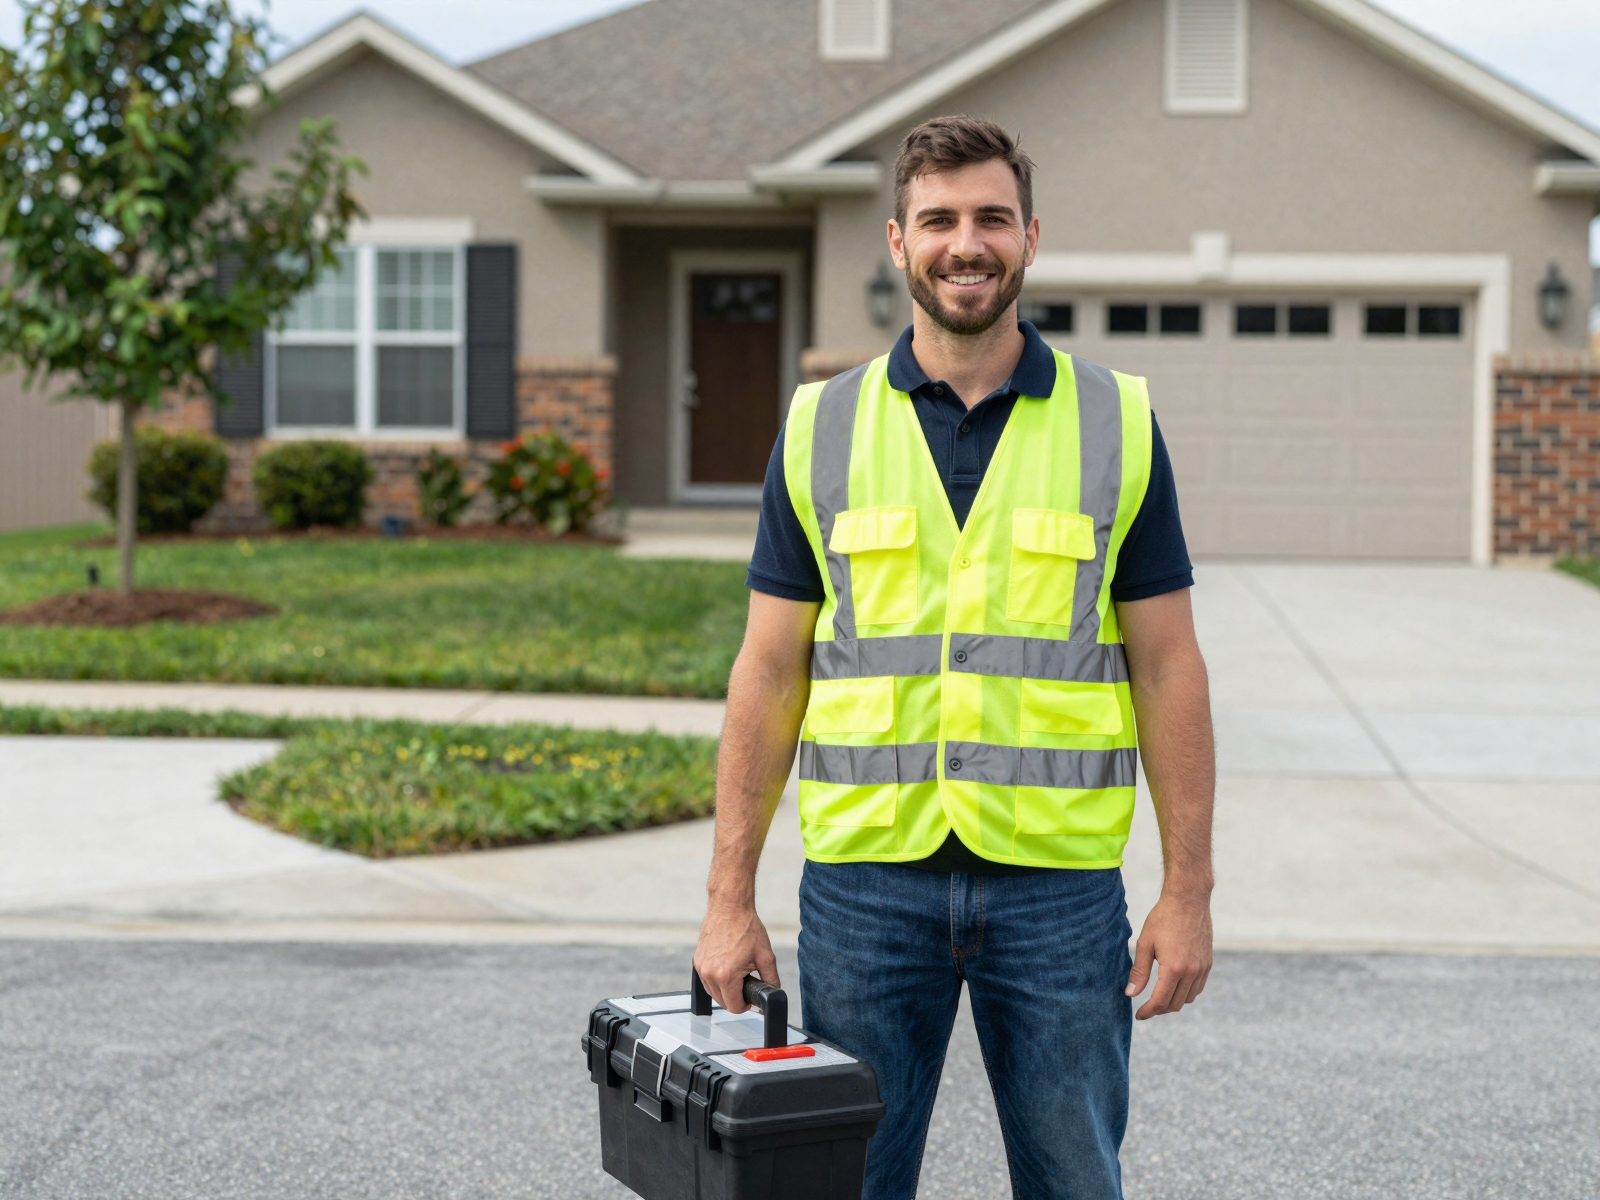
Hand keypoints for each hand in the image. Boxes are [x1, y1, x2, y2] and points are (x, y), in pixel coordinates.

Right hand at [694, 897, 777, 1013]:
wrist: (730, 907)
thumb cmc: (746, 927)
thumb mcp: (766, 956)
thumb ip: (771, 979)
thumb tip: (773, 992)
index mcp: (726, 975)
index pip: (734, 1006)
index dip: (745, 1005)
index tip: (750, 997)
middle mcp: (709, 973)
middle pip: (722, 1002)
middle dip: (735, 998)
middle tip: (746, 983)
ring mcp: (701, 967)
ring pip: (713, 992)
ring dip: (725, 990)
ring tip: (738, 974)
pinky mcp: (697, 960)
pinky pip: (706, 980)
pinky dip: (716, 980)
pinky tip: (727, 968)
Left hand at [1126, 889, 1211, 1019]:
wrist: (1188, 900)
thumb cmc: (1163, 918)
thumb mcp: (1145, 943)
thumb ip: (1139, 972)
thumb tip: (1130, 994)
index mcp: (1174, 968)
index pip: (1160, 1001)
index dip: (1148, 1011)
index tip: (1139, 1015)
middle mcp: (1192, 972)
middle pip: (1175, 1004)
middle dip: (1159, 1009)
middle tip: (1146, 1007)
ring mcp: (1202, 968)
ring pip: (1188, 998)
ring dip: (1173, 1002)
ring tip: (1158, 997)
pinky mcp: (1208, 963)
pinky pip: (1198, 988)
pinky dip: (1186, 993)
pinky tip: (1174, 987)